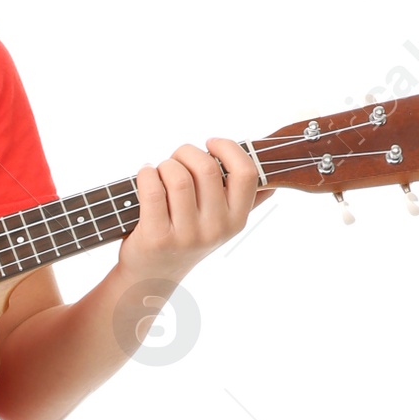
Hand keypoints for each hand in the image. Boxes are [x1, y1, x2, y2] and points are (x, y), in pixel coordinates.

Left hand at [116, 139, 258, 293]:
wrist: (154, 276)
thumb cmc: (187, 238)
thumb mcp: (221, 226)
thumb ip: (246, 204)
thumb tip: (272, 183)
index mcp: (236, 220)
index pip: (245, 174)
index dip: (228, 148)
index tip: (210, 143)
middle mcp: (215, 230)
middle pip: (206, 168)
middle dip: (186, 153)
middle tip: (176, 160)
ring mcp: (186, 236)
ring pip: (178, 177)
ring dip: (165, 165)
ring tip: (159, 172)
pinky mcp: (157, 238)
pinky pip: (153, 189)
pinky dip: (146, 174)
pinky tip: (146, 175)